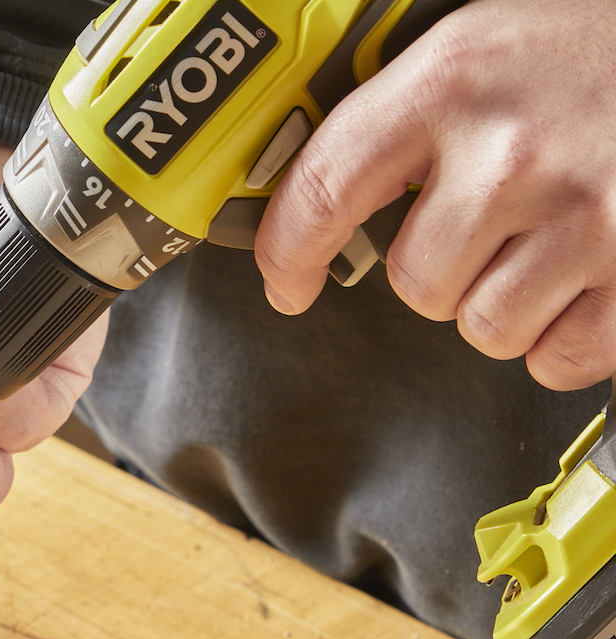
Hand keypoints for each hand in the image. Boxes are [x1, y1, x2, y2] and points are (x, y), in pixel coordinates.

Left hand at [255, 0, 615, 390]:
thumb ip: (406, 117)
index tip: (287, 283)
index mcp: (452, 82)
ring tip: (550, 238)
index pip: (322, 189)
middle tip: (494, 219)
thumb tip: (329, 193)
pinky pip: (558, 357)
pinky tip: (587, 274)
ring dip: (503, 301)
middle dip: (441, 267)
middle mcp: (511, 153)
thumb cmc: (597, 46)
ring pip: (482, 328)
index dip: (288, 253)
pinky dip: (566, 334)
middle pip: (414, 284)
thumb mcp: (485, 46)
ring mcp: (585, 218)